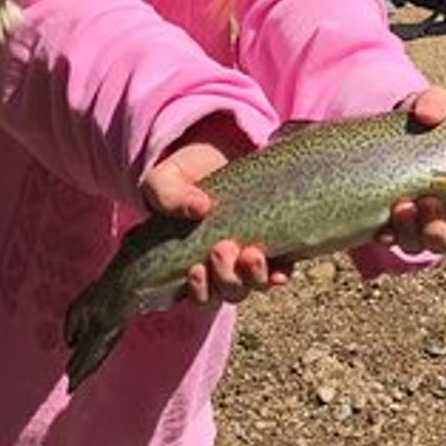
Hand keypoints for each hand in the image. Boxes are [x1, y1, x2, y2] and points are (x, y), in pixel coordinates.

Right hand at [142, 113, 288, 307]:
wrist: (216, 152)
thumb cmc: (185, 174)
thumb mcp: (165, 181)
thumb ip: (168, 196)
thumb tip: (199, 209)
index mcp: (191, 261)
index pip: (196, 294)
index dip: (198, 290)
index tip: (195, 269)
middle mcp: (222, 266)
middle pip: (228, 292)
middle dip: (226, 278)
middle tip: (222, 248)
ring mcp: (248, 256)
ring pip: (253, 285)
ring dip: (254, 277)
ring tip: (252, 253)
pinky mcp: (275, 242)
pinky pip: (280, 270)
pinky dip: (279, 275)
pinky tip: (280, 271)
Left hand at [379, 85, 445, 254]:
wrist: (384, 129)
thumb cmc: (420, 121)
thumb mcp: (430, 106)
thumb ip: (436, 102)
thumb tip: (427, 115)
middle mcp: (440, 215)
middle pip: (445, 241)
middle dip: (438, 230)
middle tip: (429, 202)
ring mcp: (411, 222)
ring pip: (417, 244)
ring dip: (412, 230)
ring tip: (403, 205)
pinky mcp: (385, 222)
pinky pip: (388, 240)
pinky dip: (387, 234)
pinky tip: (381, 227)